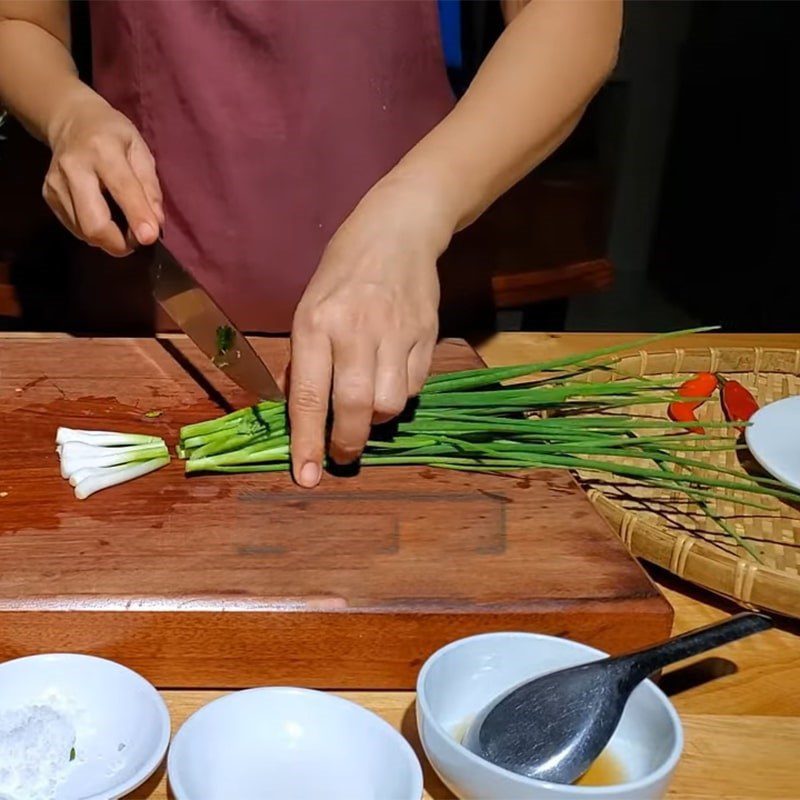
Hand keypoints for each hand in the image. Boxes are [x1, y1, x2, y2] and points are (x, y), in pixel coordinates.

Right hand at [43, 90, 162, 255]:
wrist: (70, 121)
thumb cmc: (114, 136)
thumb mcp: (140, 150)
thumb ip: (150, 187)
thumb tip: (156, 224)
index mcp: (103, 150)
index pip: (122, 188)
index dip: (137, 216)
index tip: (149, 238)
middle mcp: (74, 167)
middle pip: (94, 223)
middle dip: (119, 243)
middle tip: (136, 241)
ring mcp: (56, 184)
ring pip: (84, 232)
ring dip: (109, 240)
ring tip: (121, 226)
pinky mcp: (48, 196)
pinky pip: (75, 228)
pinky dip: (95, 233)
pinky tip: (103, 216)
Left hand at [289, 177, 451, 487]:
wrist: (397, 232)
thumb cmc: (342, 272)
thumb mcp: (309, 306)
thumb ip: (308, 358)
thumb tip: (303, 410)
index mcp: (315, 324)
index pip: (307, 396)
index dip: (307, 443)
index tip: (306, 477)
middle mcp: (355, 330)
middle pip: (354, 407)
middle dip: (347, 443)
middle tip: (342, 454)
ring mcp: (395, 332)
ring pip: (389, 404)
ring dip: (377, 417)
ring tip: (367, 404)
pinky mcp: (426, 334)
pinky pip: (414, 386)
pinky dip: (400, 394)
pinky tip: (391, 376)